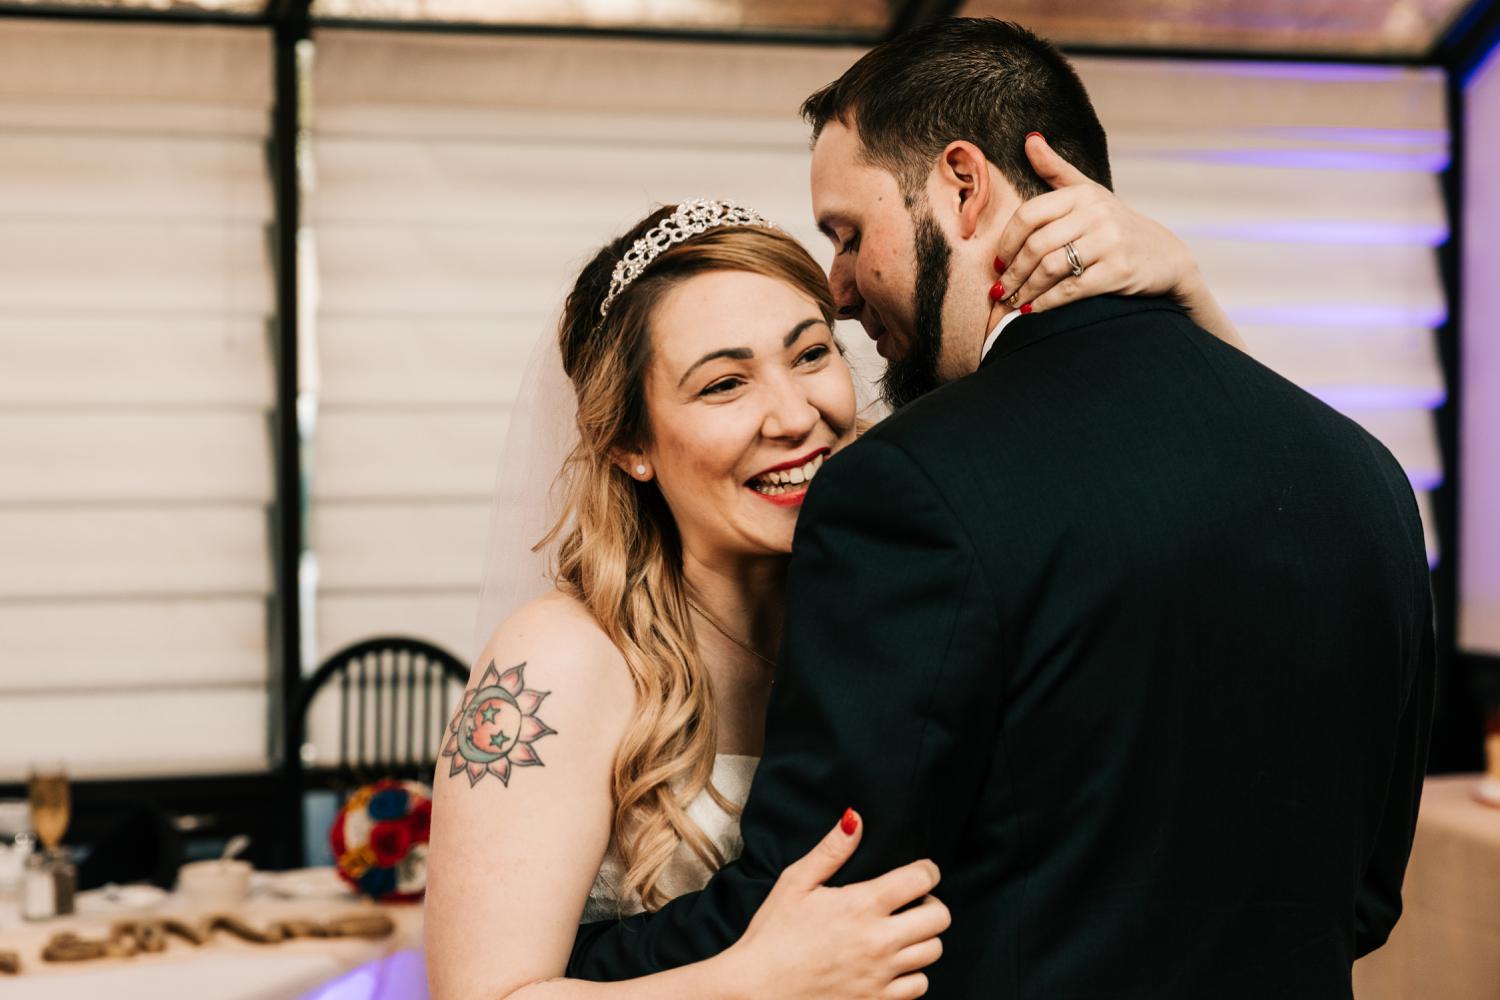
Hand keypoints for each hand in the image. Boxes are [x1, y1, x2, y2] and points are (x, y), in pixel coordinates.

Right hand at [720, 811, 948, 999]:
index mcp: (861, 905)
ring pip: (933, 952)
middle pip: (939, 917)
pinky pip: (919, 986)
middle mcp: (878, 940)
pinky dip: (913, 973)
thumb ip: (831, 850)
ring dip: (924, 938)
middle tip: (913, 902)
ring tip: (903, 932)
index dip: (927, 870)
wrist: (756, 990)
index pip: (921, 880)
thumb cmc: (772, 933)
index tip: (921, 871)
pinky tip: (893, 963)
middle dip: (931, 903)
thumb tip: (855, 819)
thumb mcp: (795, 882)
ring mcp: (880, 975)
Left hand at [993, 133, 1201, 315]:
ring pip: (1051, 268)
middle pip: (1037, 245)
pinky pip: (1070, 289)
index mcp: (1082, 195)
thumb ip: (1056, 170)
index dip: (1006, 242)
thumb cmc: (1116, 226)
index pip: (1029, 215)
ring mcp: (1109, 242)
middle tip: (999, 290)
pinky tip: (1032, 311)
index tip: (997, 262)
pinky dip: (1046, 303)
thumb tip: (1029, 139)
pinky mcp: (1118, 271)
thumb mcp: (1089, 193)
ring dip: (1025, 290)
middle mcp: (1096, 214)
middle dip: (1012, 272)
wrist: (1165, 257)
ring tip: (1012, 302)